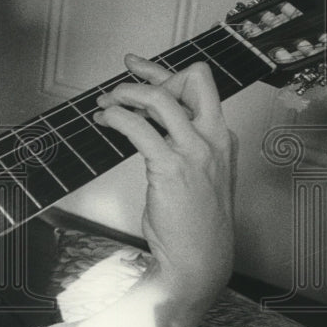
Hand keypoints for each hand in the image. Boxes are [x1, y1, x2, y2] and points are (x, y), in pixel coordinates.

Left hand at [93, 53, 235, 305]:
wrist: (200, 259)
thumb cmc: (195, 221)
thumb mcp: (198, 173)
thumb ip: (181, 144)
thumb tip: (148, 119)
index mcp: (222, 137)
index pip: (199, 86)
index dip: (164, 72)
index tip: (137, 67)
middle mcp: (213, 139)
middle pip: (191, 79)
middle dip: (151, 75)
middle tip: (119, 86)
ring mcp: (194, 152)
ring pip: (161, 98)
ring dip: (125, 94)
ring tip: (104, 104)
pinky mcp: (170, 168)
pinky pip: (139, 127)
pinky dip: (116, 117)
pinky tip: (104, 120)